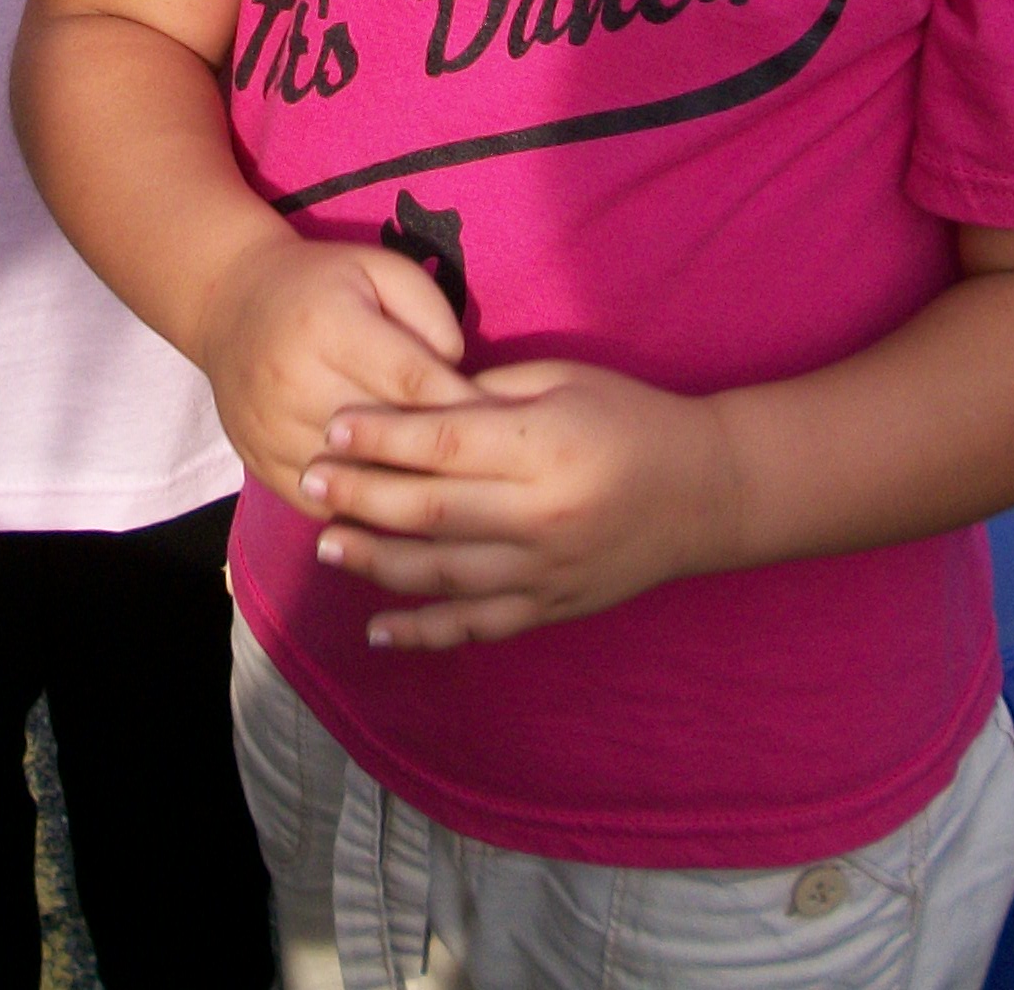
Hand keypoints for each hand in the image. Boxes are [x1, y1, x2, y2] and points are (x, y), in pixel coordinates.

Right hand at [190, 231, 476, 504]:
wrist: (228, 304)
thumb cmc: (322, 284)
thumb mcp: (380, 269)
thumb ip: (430, 313)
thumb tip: (461, 376)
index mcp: (328, 326)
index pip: (412, 380)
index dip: (464, 407)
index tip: (509, 429)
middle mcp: (294, 381)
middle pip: (386, 437)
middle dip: (444, 459)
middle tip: (499, 477)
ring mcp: (272, 430)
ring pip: (356, 483)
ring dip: (409, 498)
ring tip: (461, 507)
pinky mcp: (259, 464)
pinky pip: (324, 507)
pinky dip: (365, 517)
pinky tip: (405, 519)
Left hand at [296, 360, 739, 647]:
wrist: (706, 492)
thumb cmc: (630, 418)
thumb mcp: (562, 381)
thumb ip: (487, 394)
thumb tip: (413, 405)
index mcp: (542, 447)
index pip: (443, 443)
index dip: (381, 437)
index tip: (332, 427)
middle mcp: (540, 515)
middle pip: (430, 510)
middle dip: (360, 496)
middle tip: (308, 479)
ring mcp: (545, 571)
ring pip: (443, 574)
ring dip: (377, 562)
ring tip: (326, 545)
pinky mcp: (552, 607)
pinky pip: (478, 626)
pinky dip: (425, 633)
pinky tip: (378, 629)